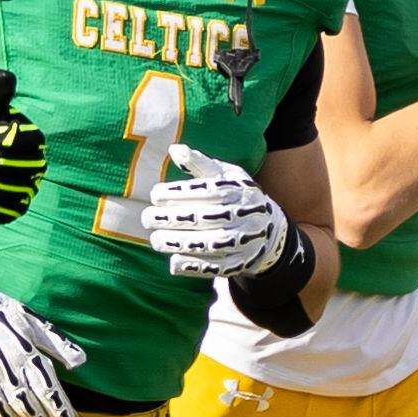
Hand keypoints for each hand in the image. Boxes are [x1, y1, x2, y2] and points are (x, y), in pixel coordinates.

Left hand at [138, 152, 295, 280]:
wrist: (270, 228)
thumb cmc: (238, 196)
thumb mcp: (226, 175)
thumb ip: (201, 164)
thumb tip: (175, 149)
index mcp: (240, 189)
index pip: (209, 190)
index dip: (180, 193)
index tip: (155, 195)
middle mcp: (247, 214)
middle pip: (207, 217)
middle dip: (174, 219)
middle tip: (147, 218)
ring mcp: (247, 240)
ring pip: (213, 243)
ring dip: (181, 244)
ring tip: (156, 240)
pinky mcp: (243, 262)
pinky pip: (220, 267)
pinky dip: (196, 267)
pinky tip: (173, 263)